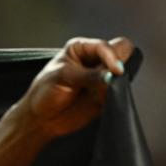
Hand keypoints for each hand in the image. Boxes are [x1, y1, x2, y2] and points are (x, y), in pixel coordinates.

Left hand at [19, 36, 135, 137]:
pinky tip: (103, 100)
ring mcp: (102, 77)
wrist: (41, 119)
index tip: (115, 71)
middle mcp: (94, 60)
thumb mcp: (63, 78)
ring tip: (100, 91)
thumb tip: (112, 76)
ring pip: (125, 71)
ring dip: (119, 80)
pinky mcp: (106, 93)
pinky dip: (117, 94)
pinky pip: (121, 90)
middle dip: (119, 65)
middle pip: (122, 53)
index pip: (106, 45)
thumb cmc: (44, 93)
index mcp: (81, 48)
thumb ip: (88, 76)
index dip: (112, 57)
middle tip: (110, 79)